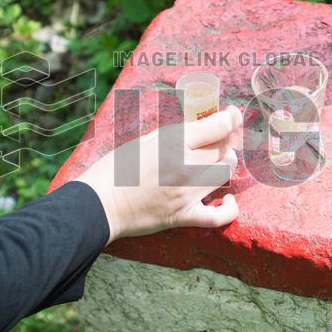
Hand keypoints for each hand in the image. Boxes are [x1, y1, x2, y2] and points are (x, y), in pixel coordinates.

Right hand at [77, 107, 241, 243]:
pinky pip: (219, 216)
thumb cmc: (115, 169)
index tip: (233, 115)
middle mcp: (185, 165)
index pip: (218, 127)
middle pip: (223, 149)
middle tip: (215, 141)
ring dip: (225, 165)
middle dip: (223, 142)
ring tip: (216, 163)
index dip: (230, 118)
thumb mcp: (144, 141)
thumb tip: (197, 131)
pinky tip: (228, 200)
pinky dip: (230, 208)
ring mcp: (187, 193)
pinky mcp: (184, 216)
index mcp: (173, 142)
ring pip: (225, 173)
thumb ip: (173, 137)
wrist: (98, 203)